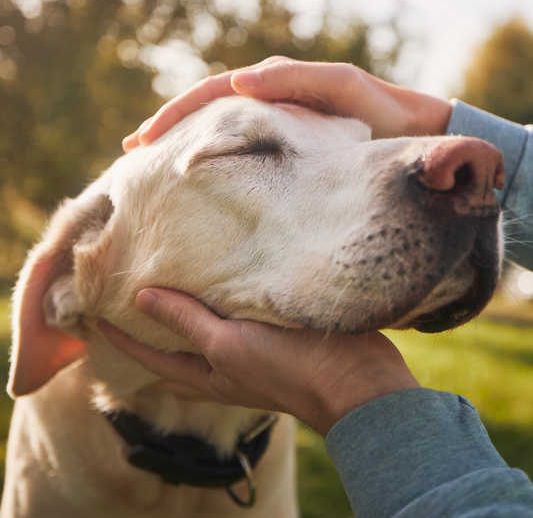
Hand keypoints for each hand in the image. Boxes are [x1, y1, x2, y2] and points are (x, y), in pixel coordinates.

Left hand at [99, 289, 419, 436]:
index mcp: (206, 373)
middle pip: (174, 344)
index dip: (120, 337)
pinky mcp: (271, 332)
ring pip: (204, 327)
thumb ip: (187, 323)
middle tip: (127, 294)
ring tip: (166, 279)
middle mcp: (222, 364)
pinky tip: (218, 276)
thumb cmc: (287, 367)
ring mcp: (247, 349)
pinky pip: (234, 313)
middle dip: (148, 324)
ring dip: (183, 308)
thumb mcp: (229, 345)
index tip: (95, 312)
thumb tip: (142, 298)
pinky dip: (218, 298)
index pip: (149, 355)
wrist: (353, 378)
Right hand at [122, 57, 452, 150]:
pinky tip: (198, 179)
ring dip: (185, 146)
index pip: (212, 96)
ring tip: (152, 167)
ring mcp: (275, 127)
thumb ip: (297, 82)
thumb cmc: (381, 112)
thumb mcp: (343, 89)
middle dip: (168, 130)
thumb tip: (242, 85)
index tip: (144, 141)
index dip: (176, 115)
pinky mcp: (287, 151)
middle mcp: (269, 103)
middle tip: (133, 154)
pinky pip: (242, 153)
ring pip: (219, 133)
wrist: (411, 133)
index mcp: (274, 87)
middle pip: (206, 112)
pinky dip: (215, 160)